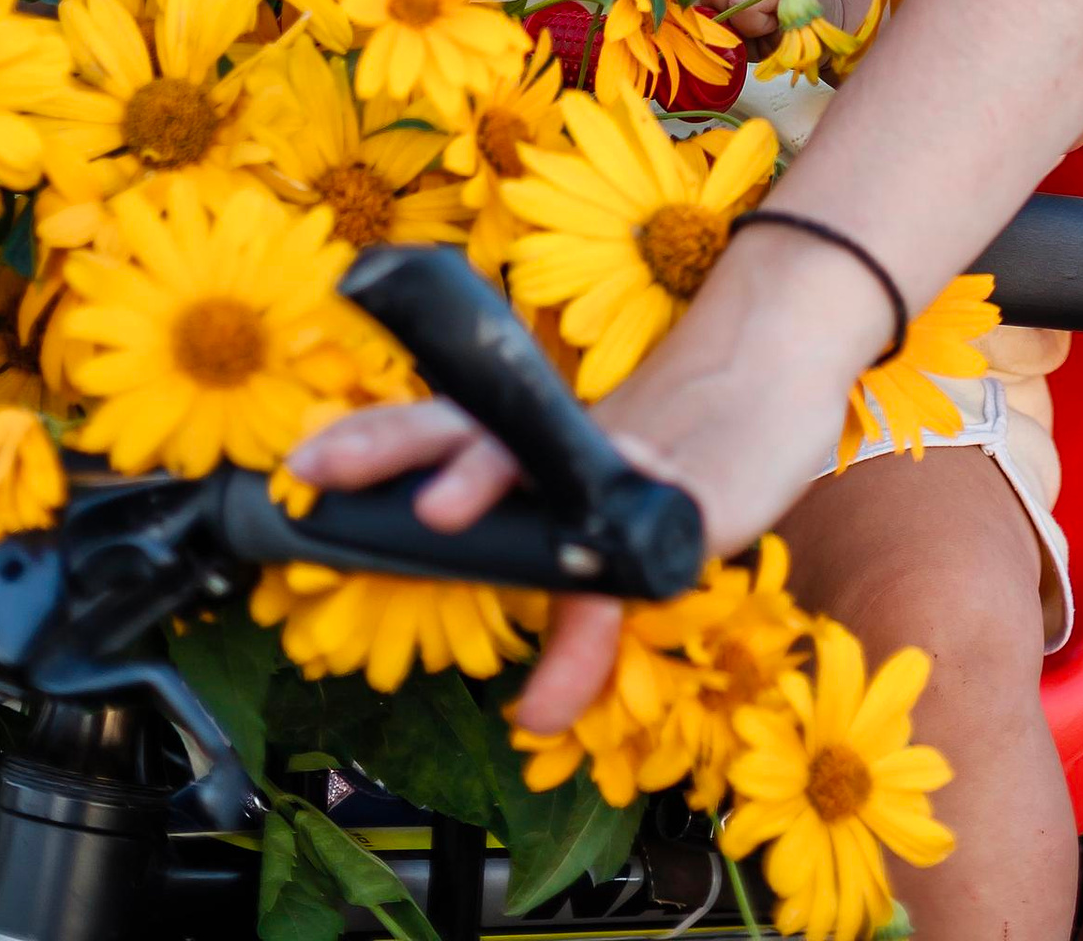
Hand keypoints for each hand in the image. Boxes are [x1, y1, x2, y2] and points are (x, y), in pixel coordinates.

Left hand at [286, 219, 891, 725]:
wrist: (781, 370)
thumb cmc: (687, 454)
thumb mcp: (620, 549)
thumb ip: (576, 621)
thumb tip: (537, 713)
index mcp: (540, 441)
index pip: (445, 430)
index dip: (377, 445)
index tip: (300, 465)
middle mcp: (572, 436)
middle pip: (468, 423)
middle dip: (392, 442)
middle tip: (322, 468)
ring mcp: (628, 450)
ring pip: (545, 450)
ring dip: (487, 472)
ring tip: (438, 511)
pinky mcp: (691, 482)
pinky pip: (644, 520)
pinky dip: (621, 560)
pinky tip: (593, 581)